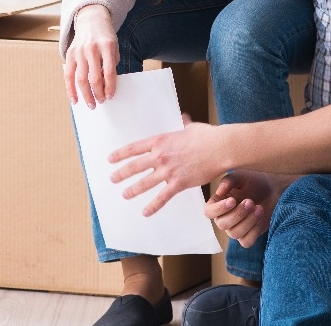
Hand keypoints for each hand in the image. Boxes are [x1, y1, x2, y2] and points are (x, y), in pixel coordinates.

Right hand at [63, 4, 117, 108]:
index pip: (109, 72)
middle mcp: (92, 49)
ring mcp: (79, 51)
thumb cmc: (105, 37)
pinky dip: (70, 90)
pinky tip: (75, 100)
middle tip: (101, 102)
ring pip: (80, 79)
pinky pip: (68, 75)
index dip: (110, 87)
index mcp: (107, 46)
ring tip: (91, 104)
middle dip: (98, 93)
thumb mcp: (114, 47)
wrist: (91, 20)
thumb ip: (111, 65)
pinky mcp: (69, 54)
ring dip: (86, 95)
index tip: (110, 96)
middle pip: (93, 78)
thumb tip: (105, 86)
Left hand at [108, 114, 226, 215]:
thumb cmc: (207, 136)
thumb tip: (185, 117)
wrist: (220, 148)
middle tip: (113, 179)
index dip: (120, 154)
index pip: (134, 148)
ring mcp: (168, 171)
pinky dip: (153, 206)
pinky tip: (145, 212)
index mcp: (160, 141)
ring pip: (144, 183)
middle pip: (134, 166)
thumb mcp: (191, 127)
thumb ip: (184, 124)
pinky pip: (162, 197)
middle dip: (121, 174)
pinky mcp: (178, 183)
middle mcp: (160, 156)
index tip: (110, 159)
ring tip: (124, 195)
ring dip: (132, 190)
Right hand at [206, 170, 274, 247]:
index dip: (218, 209)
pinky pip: (246, 242)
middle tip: (250, 201)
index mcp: (217, 203)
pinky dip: (254, 230)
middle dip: (238, 214)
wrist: (272, 189)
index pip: (208, 212)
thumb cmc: (253, 181)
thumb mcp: (241, 176)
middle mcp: (223, 218)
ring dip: (248, 221)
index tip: (233, 200)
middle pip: (222, 224)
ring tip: (259, 208)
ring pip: (234, 234)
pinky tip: (260, 217)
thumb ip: (229, 181)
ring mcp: (235, 228)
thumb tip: (219, 191)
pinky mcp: (248, 236)